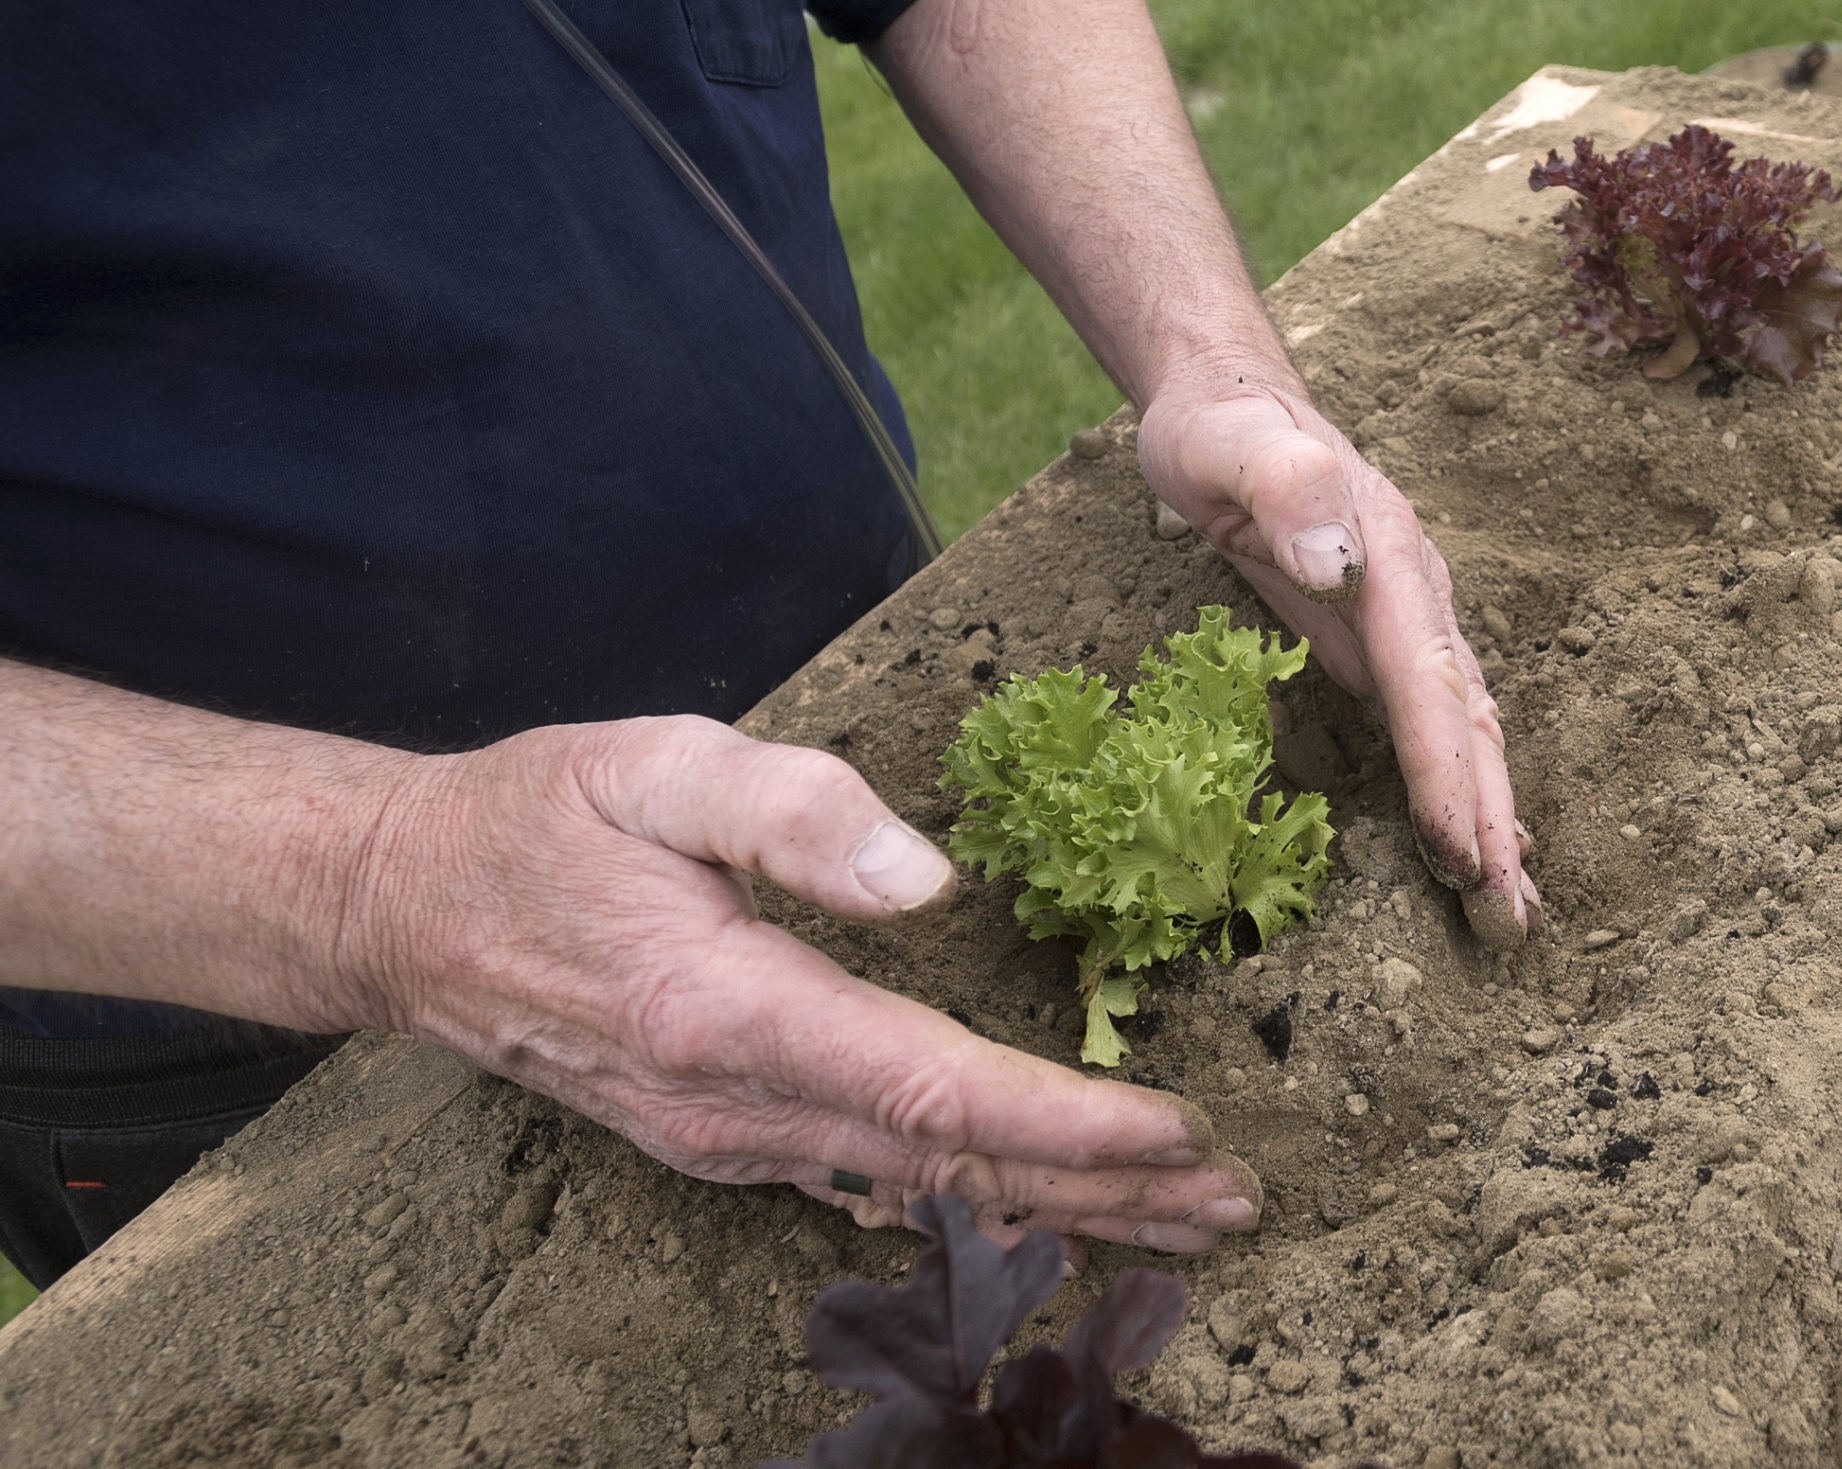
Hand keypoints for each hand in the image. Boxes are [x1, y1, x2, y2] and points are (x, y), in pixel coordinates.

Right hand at [348, 715, 1261, 1250]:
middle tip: (1232, 1196)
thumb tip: (925, 875)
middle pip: (952, 1165)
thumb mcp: (650, 762)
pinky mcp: (722, 1138)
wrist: (408, 913)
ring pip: (921, 1190)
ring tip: (1174, 1218)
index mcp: (727, 1010)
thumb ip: (789, 809)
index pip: (931, 1088)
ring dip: (1055, 1206)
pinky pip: (870, 1183)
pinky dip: (974, 1201)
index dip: (1064, 1121)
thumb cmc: (533, 822)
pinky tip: (1038, 1208)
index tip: (1178, 1133)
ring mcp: (728, 1138)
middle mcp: (736, 1103)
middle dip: (1102, 1188)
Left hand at [1138, 380, 1540, 948]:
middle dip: (1492, 819)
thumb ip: (1281, 487)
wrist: (1231, 401)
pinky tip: (1474, 838)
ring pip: (1463, 729)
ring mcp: (1405, 618)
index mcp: (1388, 554)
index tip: (1462, 853)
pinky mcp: (1380, 640)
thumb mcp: (1225, 443)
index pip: (1425, 682)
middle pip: (1467, 719)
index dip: (1445, 773)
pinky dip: (1459, 786)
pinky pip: (1432, 723)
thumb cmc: (1220, 430)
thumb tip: (1338, 566)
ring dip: (1490, 815)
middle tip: (1512, 918)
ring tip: (1513, 904)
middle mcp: (1414, 592)